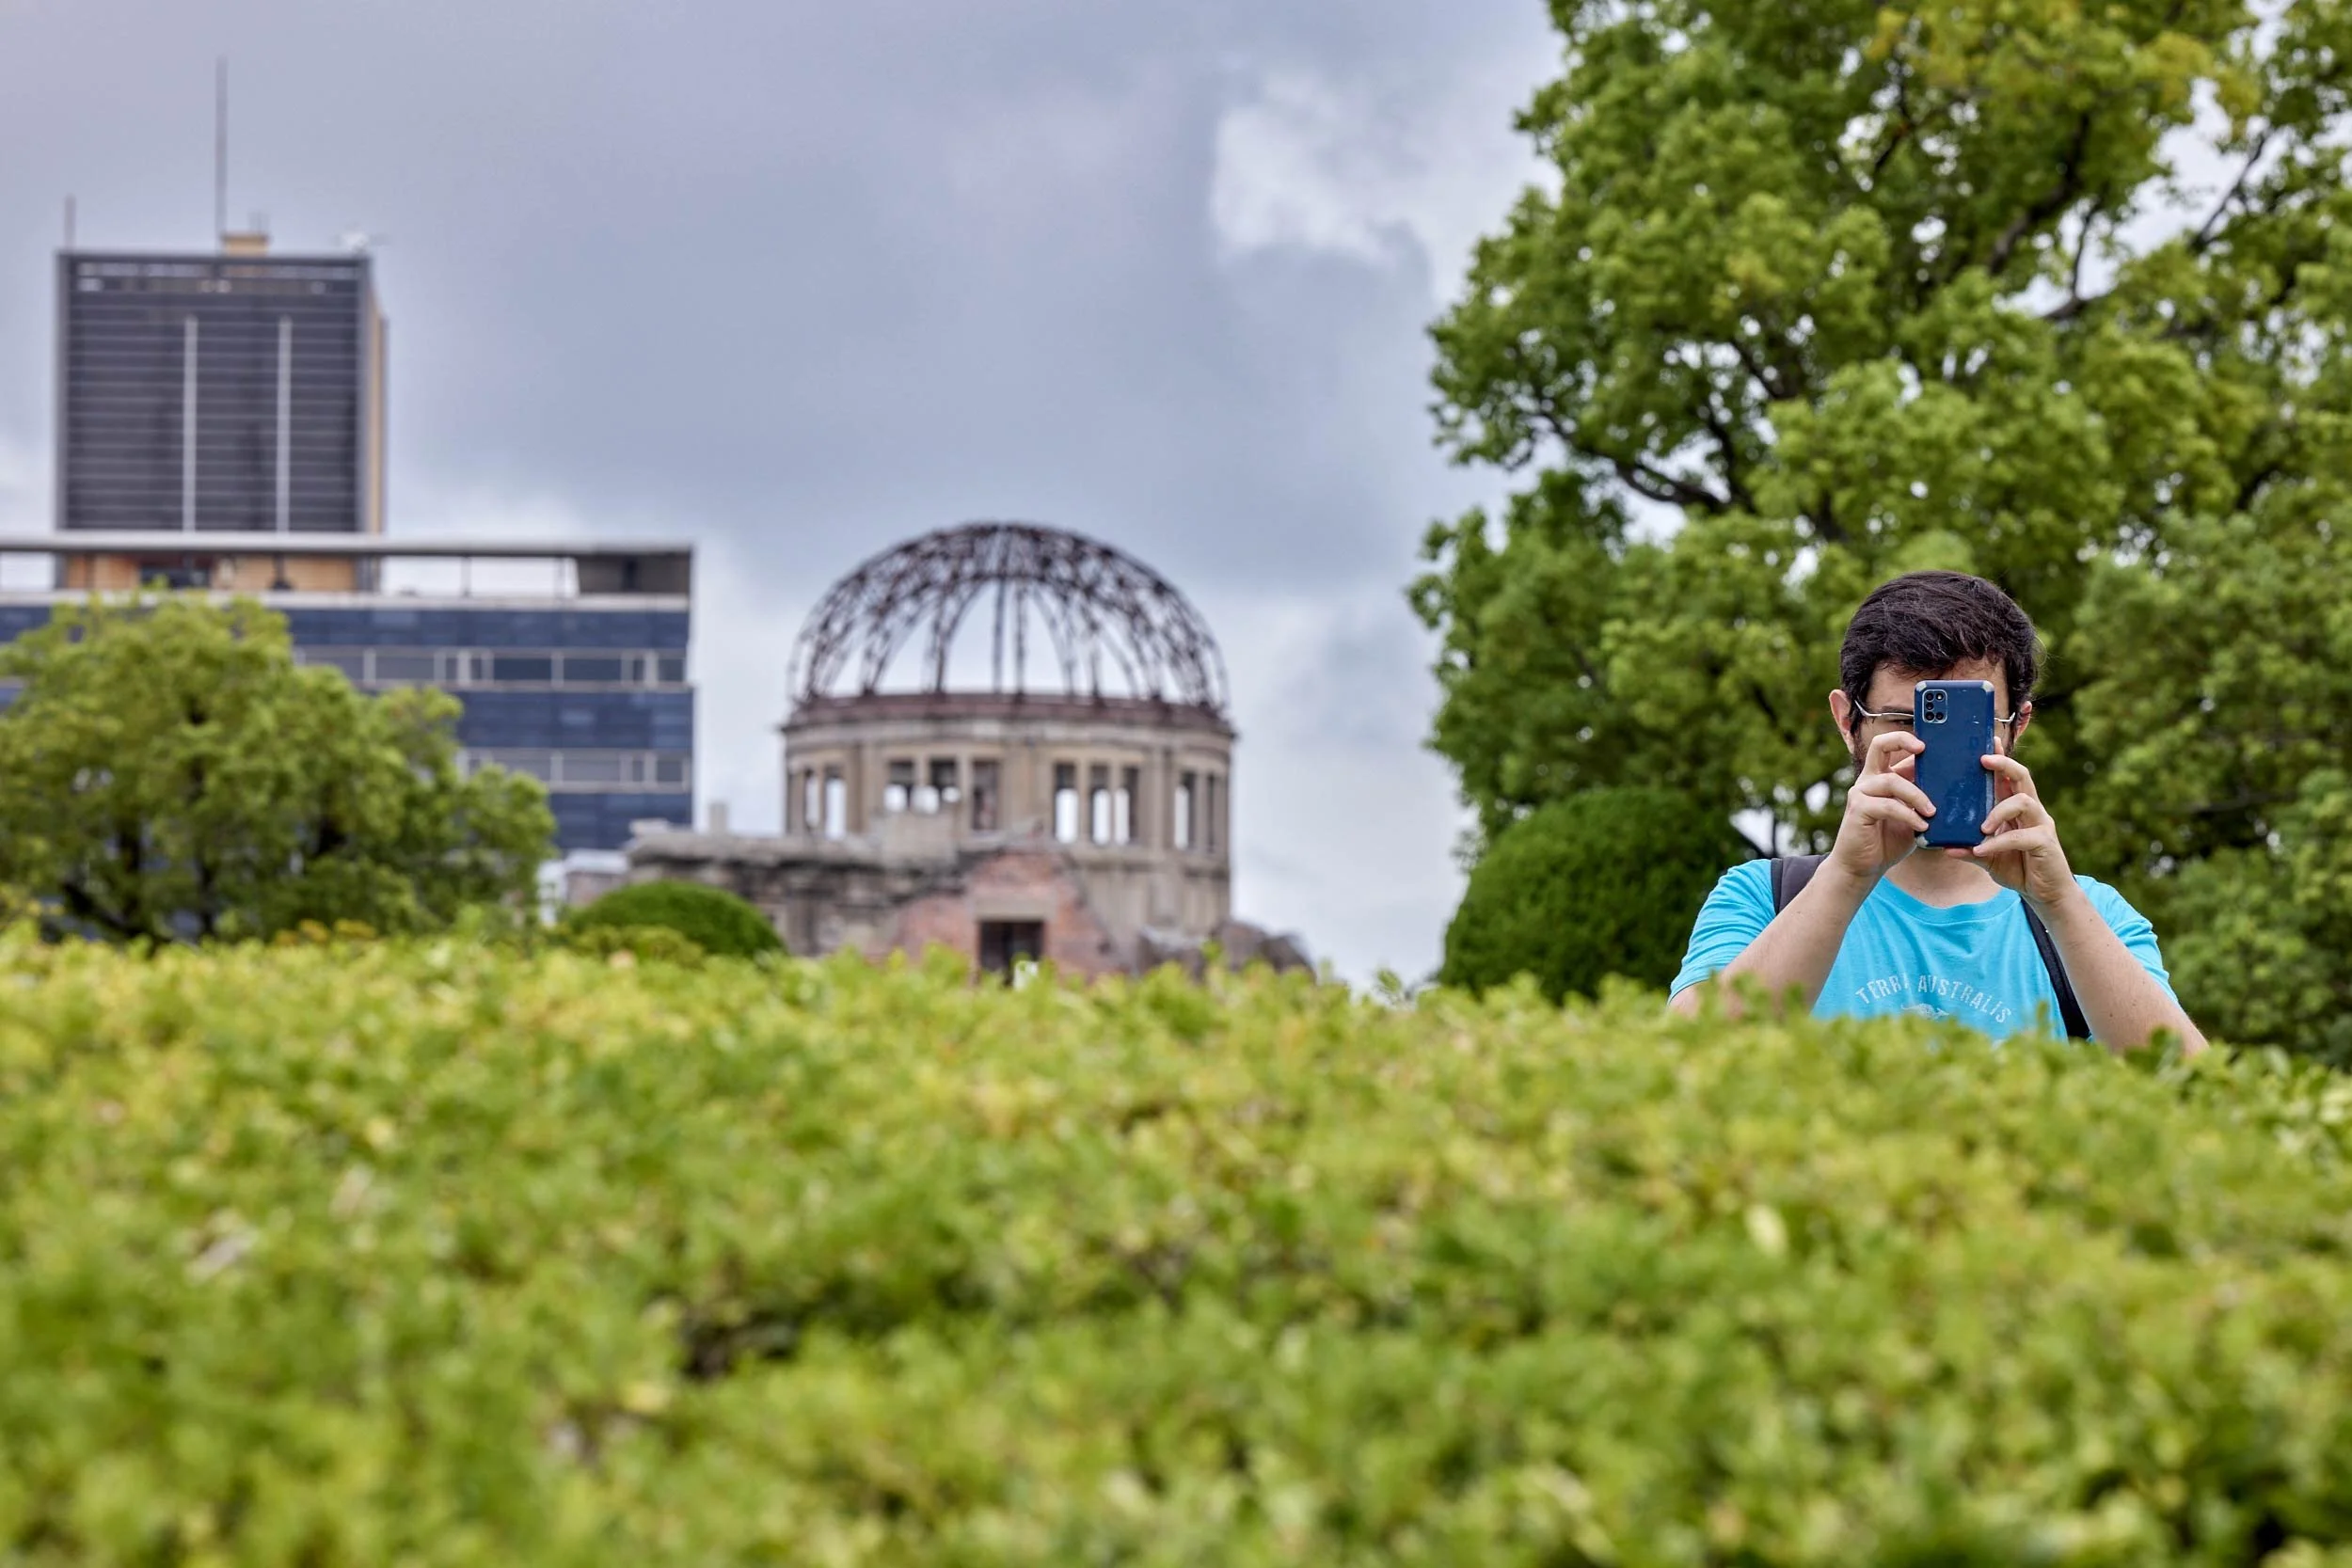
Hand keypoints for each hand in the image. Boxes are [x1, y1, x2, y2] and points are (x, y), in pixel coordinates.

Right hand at [1830, 730, 1932, 886]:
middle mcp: (1869, 780)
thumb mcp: (1912, 816)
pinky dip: (1908, 815)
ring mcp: (1861, 793)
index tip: (1932, 745)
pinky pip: (1888, 806)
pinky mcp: (1858, 810)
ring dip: (1917, 795)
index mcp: (1881, 777)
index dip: (1910, 740)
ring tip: (1933, 812)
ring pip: (1892, 781)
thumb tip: (1954, 790)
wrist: (1863, 866)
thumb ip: (1923, 801)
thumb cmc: (1889, 841)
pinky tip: (1922, 826)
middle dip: (1903, 740)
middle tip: (1923, 749)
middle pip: (1880, 745)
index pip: (1892, 747)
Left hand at [1953, 753, 2079, 912]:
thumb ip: (1968, 848)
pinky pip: (2020, 836)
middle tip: (1983, 760)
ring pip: (2023, 801)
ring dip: (1998, 811)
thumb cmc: (2018, 868)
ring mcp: (2041, 824)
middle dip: (2004, 764)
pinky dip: (1998, 842)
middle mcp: (2031, 811)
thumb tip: (1943, 846)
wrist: (2045, 894)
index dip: (2000, 758)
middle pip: (2022, 777)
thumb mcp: (1987, 857)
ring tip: (1980, 827)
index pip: (2010, 777)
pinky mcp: (2045, 842)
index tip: (1983, 744)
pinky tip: (1981, 849)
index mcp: (2017, 809)